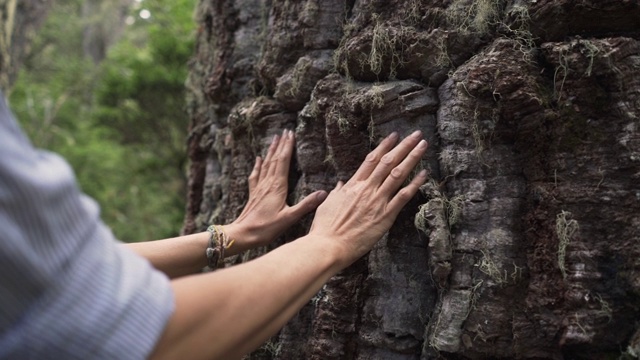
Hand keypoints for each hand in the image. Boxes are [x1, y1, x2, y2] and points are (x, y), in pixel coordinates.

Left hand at [225, 130, 327, 252]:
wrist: (244, 234)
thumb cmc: (266, 228)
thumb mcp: (290, 218)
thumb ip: (306, 205)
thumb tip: (324, 193)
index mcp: (277, 186)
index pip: (284, 161)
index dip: (288, 146)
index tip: (291, 134)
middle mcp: (267, 183)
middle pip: (275, 159)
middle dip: (281, 144)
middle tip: (285, 131)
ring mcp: (259, 188)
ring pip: (265, 164)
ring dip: (270, 151)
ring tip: (274, 139)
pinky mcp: (253, 193)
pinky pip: (256, 175)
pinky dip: (257, 165)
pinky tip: (258, 159)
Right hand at [308, 130, 427, 265]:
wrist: (328, 246)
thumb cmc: (325, 228)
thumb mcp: (328, 205)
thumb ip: (338, 192)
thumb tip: (341, 184)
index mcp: (352, 186)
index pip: (371, 160)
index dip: (384, 146)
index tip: (394, 135)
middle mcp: (367, 189)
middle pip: (388, 162)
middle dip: (403, 146)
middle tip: (415, 134)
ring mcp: (377, 201)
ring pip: (398, 174)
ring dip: (412, 158)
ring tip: (423, 145)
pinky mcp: (385, 216)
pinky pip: (403, 196)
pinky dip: (414, 184)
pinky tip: (424, 173)